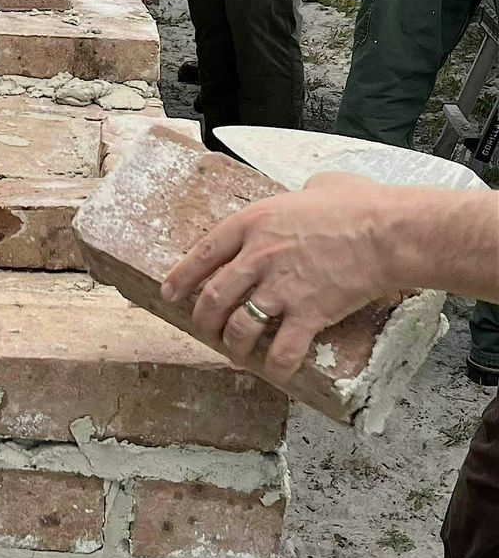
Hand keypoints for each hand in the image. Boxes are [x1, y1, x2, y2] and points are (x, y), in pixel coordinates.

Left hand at [159, 171, 396, 382]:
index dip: (181, 277)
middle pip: (213, 296)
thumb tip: (310, 192)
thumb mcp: (318, 185)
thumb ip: (301, 193)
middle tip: (204, 330)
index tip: (170, 292)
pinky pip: (283, 350)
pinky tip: (276, 372)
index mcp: (253, 222)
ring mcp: (280, 288)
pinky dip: (276, 367)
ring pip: (239, 327)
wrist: (386, 233)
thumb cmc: (358, 205)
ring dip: (232, 346)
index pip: (203, 253)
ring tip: (235, 355)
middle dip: (203, 319)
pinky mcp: (307, 313)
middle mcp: (257, 257)